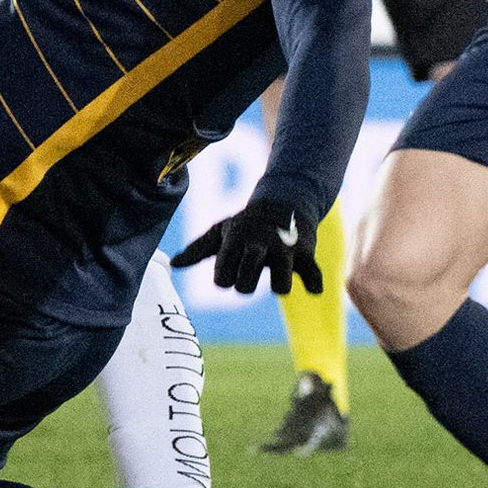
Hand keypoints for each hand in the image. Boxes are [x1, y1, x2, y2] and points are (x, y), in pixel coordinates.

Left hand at [169, 194, 318, 296]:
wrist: (285, 201)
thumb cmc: (247, 224)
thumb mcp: (221, 232)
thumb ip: (197, 250)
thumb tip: (172, 264)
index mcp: (236, 239)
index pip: (222, 278)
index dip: (224, 279)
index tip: (229, 271)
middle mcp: (259, 243)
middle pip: (245, 286)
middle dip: (245, 286)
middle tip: (251, 273)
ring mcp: (285, 249)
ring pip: (281, 287)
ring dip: (279, 285)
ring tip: (279, 277)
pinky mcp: (308, 254)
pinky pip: (314, 278)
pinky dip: (313, 284)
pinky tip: (309, 284)